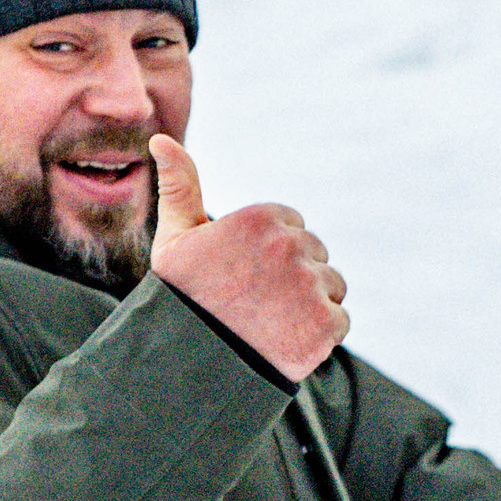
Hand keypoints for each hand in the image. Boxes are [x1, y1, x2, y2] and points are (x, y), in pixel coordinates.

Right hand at [150, 136, 348, 382]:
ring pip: (332, 286)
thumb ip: (180, 186)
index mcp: (260, 218)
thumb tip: (161, 137)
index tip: (246, 275)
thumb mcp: (175, 239)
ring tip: (272, 324)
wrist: (188, 363)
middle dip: (294, 276)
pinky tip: (287, 342)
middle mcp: (290, 245)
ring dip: (311, 304)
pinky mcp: (325, 325)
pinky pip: (340, 321)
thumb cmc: (180, 300)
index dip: (271, 253)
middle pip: (316, 255)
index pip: (293, 226)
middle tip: (256, 304)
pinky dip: (320, 335)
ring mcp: (310, 285)